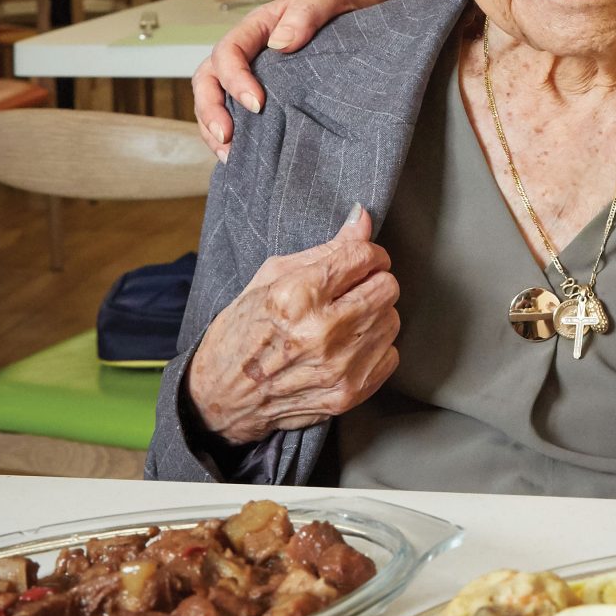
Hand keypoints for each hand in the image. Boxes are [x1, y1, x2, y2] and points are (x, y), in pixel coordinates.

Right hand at [186, 207, 399, 443]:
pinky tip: (346, 348)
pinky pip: (390, 355)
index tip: (358, 260)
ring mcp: (338, 368)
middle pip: (387, 287)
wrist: (224, 396)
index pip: (363, 256)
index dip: (366, 253)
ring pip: (391, 320)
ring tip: (342, 321)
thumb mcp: (272, 276)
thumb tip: (362, 218)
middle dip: (372, 282)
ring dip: (373, 315)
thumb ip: (325, 248)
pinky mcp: (349, 395)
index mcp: (297, 295)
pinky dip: (373, 348)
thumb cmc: (243, 331)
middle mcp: (322, 333)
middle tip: (350, 290)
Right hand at [191, 0, 388, 157]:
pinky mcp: (264, 93)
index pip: (229, 51)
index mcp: (257, 27)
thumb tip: (280, 44)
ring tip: (229, 154)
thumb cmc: (341, 1)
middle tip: (227, 137)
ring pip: (214, 98)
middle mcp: (247, 50)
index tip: (257, 104)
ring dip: (214, 127)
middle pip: (209, 78)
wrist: (358, 7)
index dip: (235, 79)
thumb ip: (307, 14)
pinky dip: (232, 136)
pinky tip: (242, 156)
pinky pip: (234, 112)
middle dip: (211, 109)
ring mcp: (252, 72)